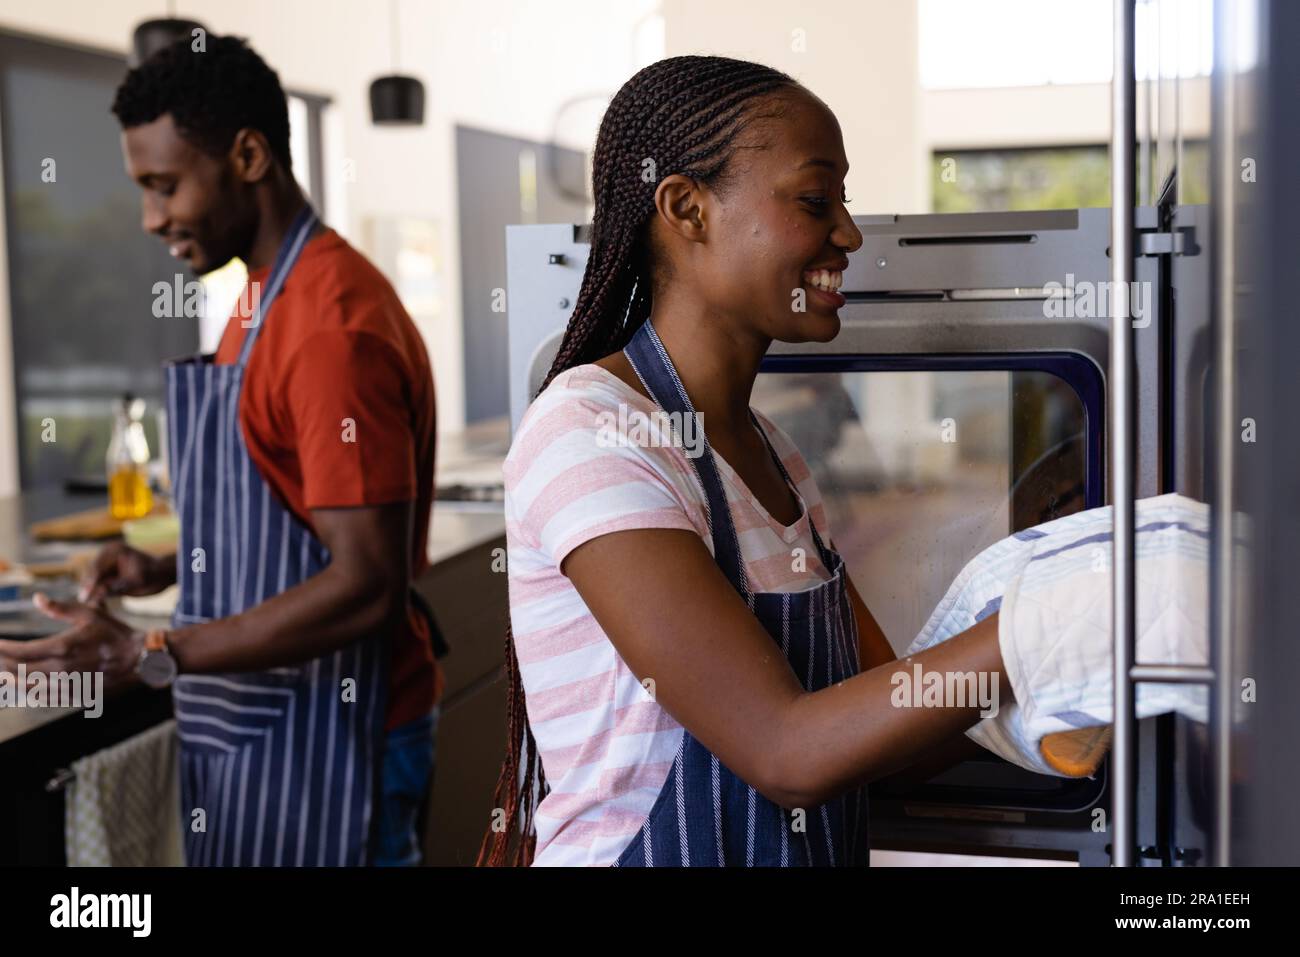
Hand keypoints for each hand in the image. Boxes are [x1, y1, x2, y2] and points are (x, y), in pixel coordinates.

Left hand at [0, 593, 144, 692]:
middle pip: (19, 671)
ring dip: (11, 682)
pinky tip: (23, 689)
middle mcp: (62, 668)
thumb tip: (36, 599)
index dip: (3, 648)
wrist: (139, 658)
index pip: (21, 651)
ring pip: (28, 687)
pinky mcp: (75, 694)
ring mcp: (68, 684)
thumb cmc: (115, 633)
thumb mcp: (89, 614)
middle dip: (2, 665)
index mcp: (63, 646)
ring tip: (1, 677)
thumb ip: (60, 608)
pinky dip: (29, 693)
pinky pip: (45, 698)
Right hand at [79, 542, 174, 603]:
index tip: (85, 597)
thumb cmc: (154, 576)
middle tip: (85, 603)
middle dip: (88, 588)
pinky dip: (97, 594)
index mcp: (114, 551)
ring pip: (92, 581)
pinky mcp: (106, 574)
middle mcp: (106, 555)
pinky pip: (97, 585)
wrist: (163, 576)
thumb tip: (98, 594)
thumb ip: (118, 587)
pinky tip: (98, 605)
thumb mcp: (137, 583)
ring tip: (91, 605)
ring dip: (91, 592)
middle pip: (90, 573)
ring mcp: (105, 564)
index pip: (96, 567)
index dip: (90, 583)